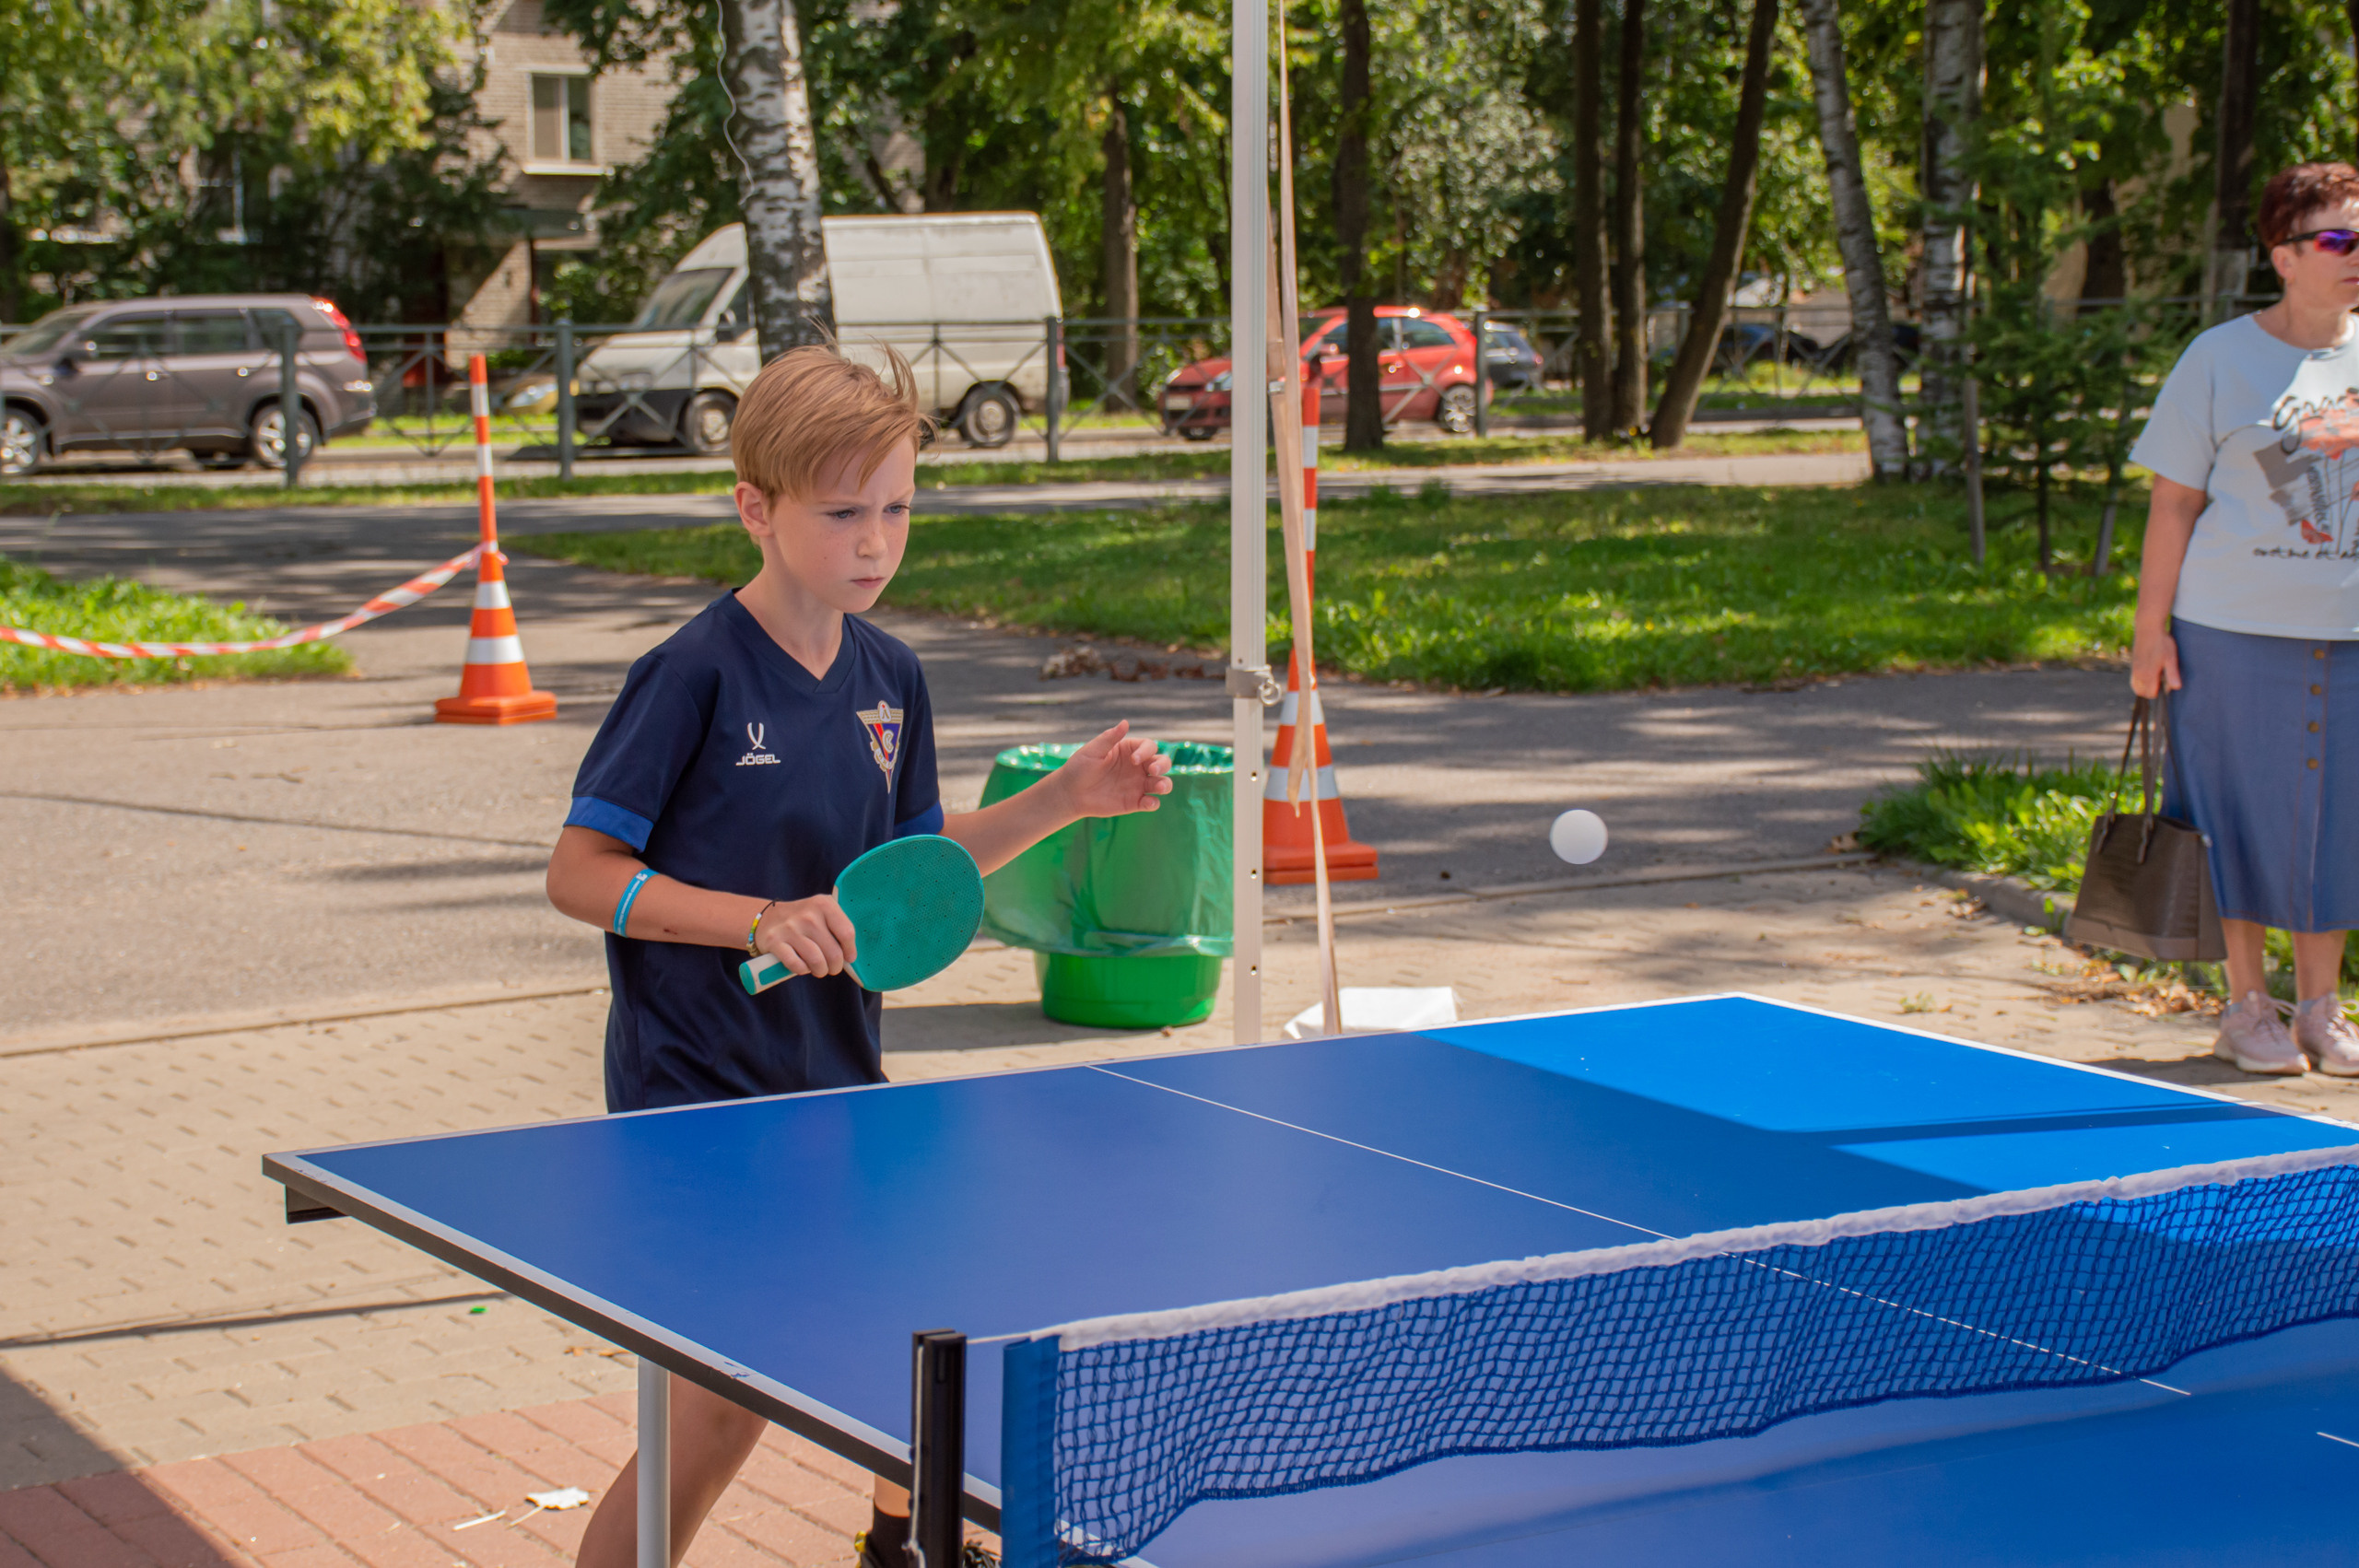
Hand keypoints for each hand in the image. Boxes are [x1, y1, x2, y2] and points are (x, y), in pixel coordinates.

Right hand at [754, 894, 857, 977]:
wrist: (768, 918)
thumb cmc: (803, 920)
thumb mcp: (822, 912)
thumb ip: (838, 927)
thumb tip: (851, 956)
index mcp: (824, 904)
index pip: (847, 933)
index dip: (850, 950)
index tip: (849, 957)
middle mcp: (807, 914)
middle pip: (833, 952)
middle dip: (835, 966)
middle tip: (832, 967)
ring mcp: (790, 928)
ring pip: (816, 960)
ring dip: (820, 970)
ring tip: (820, 969)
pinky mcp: (774, 941)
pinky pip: (796, 965)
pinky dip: (802, 970)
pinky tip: (803, 966)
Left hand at [1056, 719, 1174, 816]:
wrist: (1070, 794)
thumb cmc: (1079, 768)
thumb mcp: (1093, 751)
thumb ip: (1110, 738)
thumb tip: (1125, 722)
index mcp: (1129, 751)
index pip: (1149, 747)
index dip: (1146, 751)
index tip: (1133, 760)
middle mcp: (1138, 767)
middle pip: (1162, 763)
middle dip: (1163, 765)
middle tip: (1153, 771)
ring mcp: (1138, 785)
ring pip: (1161, 783)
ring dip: (1165, 784)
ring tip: (1160, 787)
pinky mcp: (1135, 802)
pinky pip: (1151, 802)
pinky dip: (1154, 803)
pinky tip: (1148, 802)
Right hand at [2129, 625, 2180, 698]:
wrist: (2148, 628)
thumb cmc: (2162, 643)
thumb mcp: (2171, 658)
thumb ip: (2172, 674)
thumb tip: (2176, 688)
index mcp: (2148, 675)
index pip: (2151, 694)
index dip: (2161, 692)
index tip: (2167, 682)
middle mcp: (2138, 674)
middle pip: (2142, 693)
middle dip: (2151, 691)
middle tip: (2162, 680)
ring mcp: (2134, 670)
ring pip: (2137, 687)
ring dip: (2145, 687)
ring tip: (2156, 677)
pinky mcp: (2133, 665)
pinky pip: (2134, 680)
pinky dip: (2140, 681)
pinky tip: (2150, 672)